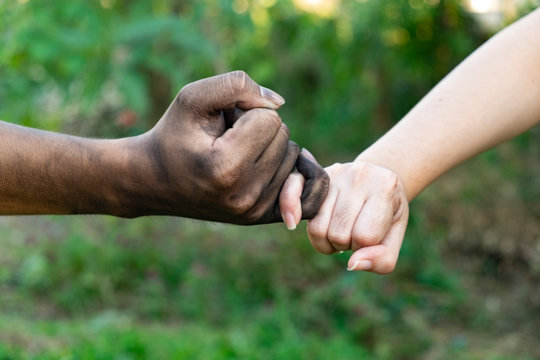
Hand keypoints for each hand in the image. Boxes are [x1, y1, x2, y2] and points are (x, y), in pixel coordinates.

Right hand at [125, 71, 327, 223]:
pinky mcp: (261, 217)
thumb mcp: (193, 97)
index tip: (222, 123)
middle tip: (227, 139)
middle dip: (259, 130)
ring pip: (292, 158)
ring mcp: (254, 211)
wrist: (155, 181)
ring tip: (235, 154)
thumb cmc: (175, 135)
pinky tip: (277, 165)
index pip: (270, 120)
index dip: (246, 112)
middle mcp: (244, 196)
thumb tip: (278, 103)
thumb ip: (236, 85)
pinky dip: (300, 175)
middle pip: (284, 139)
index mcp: (226, 168)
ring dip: (269, 149)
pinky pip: (308, 195)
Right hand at [280, 160, 408, 272]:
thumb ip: (382, 259)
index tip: (370, 236)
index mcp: (385, 188)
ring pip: (317, 227)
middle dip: (345, 244)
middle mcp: (358, 175)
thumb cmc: (386, 214)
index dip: (365, 247)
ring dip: (326, 239)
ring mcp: (335, 172)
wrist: (379, 179)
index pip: (364, 237)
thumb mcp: (395, 236)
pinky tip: (292, 221)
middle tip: (354, 232)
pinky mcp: (315, 174)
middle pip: (338, 234)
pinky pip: (292, 189)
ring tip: (338, 228)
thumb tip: (352, 264)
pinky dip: (289, 206)